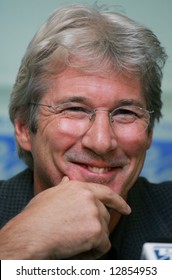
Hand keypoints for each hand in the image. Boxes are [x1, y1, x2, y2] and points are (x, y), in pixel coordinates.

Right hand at [0, 177, 130, 258]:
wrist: (31, 234)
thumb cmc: (36, 217)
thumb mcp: (49, 195)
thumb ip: (63, 188)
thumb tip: (67, 180)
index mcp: (79, 187)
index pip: (106, 193)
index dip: (118, 201)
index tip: (126, 208)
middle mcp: (89, 196)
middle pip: (104, 215)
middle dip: (96, 227)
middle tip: (81, 235)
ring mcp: (94, 212)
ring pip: (104, 231)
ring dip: (93, 240)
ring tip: (74, 242)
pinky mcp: (96, 230)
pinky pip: (103, 245)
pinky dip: (93, 252)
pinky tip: (78, 250)